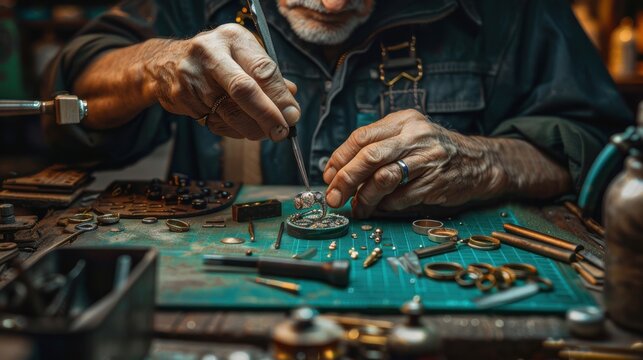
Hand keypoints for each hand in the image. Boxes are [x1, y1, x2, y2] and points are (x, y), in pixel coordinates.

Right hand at [147, 24, 299, 140]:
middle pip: (244, 90)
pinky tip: (242, 128)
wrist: (164, 63)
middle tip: (282, 132)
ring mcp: (193, 77)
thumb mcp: (241, 55)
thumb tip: (291, 96)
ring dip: (253, 129)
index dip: (280, 96)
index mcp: (231, 38)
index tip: (293, 115)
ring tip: (266, 133)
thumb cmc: (215, 59)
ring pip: (230, 113)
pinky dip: (235, 131)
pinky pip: (217, 123)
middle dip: (267, 116)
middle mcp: (210, 54)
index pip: (262, 70)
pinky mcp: (182, 98)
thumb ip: (266, 74)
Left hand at [322, 109, 504, 217]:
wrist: (480, 162)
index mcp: (403, 121)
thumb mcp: (408, 136)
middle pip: (369, 156)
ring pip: (383, 178)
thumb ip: (379, 147)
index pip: (361, 136)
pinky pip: (401, 197)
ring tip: (357, 208)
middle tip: (334, 197)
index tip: (328, 175)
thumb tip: (339, 171)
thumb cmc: (434, 151)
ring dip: (364, 198)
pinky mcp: (436, 182)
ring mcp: (428, 159)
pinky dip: (386, 205)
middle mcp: (415, 136)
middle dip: (345, 179)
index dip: (340, 158)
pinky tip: (382, 207)